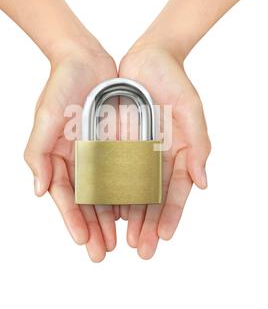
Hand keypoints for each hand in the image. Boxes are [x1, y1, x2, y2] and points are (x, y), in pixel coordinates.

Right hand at [24, 43, 118, 261]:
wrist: (86, 59)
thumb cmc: (61, 85)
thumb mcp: (45, 117)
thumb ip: (38, 153)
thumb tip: (39, 191)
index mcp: (59, 157)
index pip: (66, 196)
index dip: (73, 220)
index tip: (84, 242)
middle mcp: (80, 159)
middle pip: (88, 201)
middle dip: (95, 228)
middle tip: (104, 253)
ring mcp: (99, 152)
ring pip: (108, 192)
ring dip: (113, 218)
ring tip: (123, 241)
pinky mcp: (117, 142)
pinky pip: (124, 171)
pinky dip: (129, 191)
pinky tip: (136, 210)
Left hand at [119, 47, 210, 258]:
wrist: (147, 58)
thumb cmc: (174, 81)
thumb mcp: (191, 110)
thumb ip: (198, 146)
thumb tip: (204, 183)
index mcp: (177, 152)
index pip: (176, 191)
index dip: (171, 215)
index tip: (164, 237)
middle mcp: (156, 156)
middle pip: (152, 198)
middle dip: (147, 224)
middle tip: (141, 250)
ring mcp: (135, 151)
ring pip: (129, 190)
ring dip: (126, 216)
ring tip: (119, 239)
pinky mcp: (115, 141)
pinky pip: (110, 170)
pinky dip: (108, 190)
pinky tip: (103, 210)